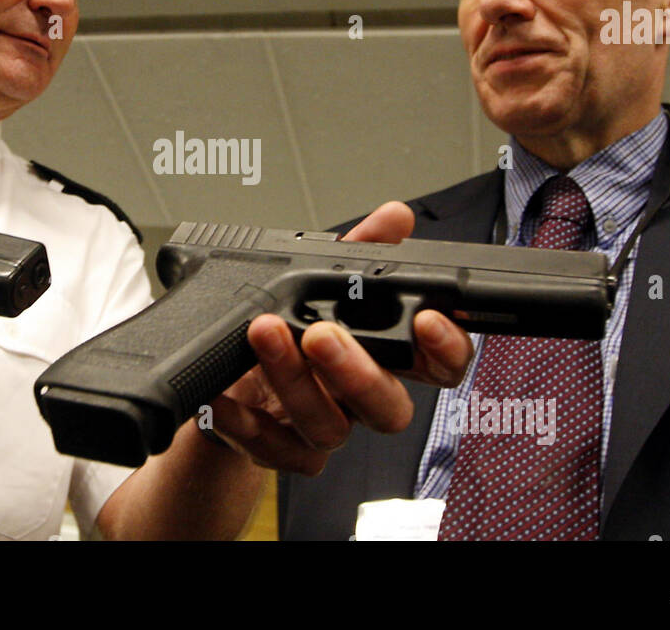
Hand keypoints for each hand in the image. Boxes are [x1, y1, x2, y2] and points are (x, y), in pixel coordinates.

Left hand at [205, 201, 474, 474]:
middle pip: (389, 410)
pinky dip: (243, 422)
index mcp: (385, 358)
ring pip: (327, 428)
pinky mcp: (279, 452)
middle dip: (357, 373)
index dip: (447, 349)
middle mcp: (359, 400)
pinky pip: (270, 449)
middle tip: (320, 334)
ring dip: (293, 380)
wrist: (229, 381)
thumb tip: (396, 217)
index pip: (441, 366)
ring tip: (263, 334)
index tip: (427, 320)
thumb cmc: (288, 324)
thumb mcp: (318, 275)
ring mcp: (322, 430)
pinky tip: (222, 396)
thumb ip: (360, 248)